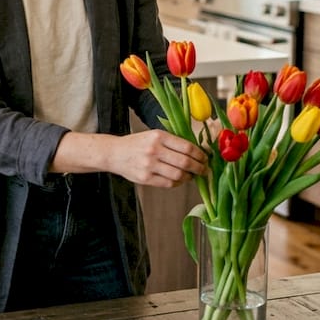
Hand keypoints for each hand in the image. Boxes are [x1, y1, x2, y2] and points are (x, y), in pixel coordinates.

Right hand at [50, 130, 207, 185]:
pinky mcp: (145, 178)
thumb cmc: (138, 144)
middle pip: (185, 162)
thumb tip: (197, 152)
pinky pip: (168, 184)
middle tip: (204, 170)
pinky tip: (179, 180)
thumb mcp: (154, 136)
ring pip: (178, 175)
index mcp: (159, 136)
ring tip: (192, 176)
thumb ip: (173, 142)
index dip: (200, 155)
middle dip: (199, 168)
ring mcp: (149, 165)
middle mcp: (154, 150)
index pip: (187, 147)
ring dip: (189, 177)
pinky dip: (178, 183)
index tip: (205, 159)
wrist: (114, 153)